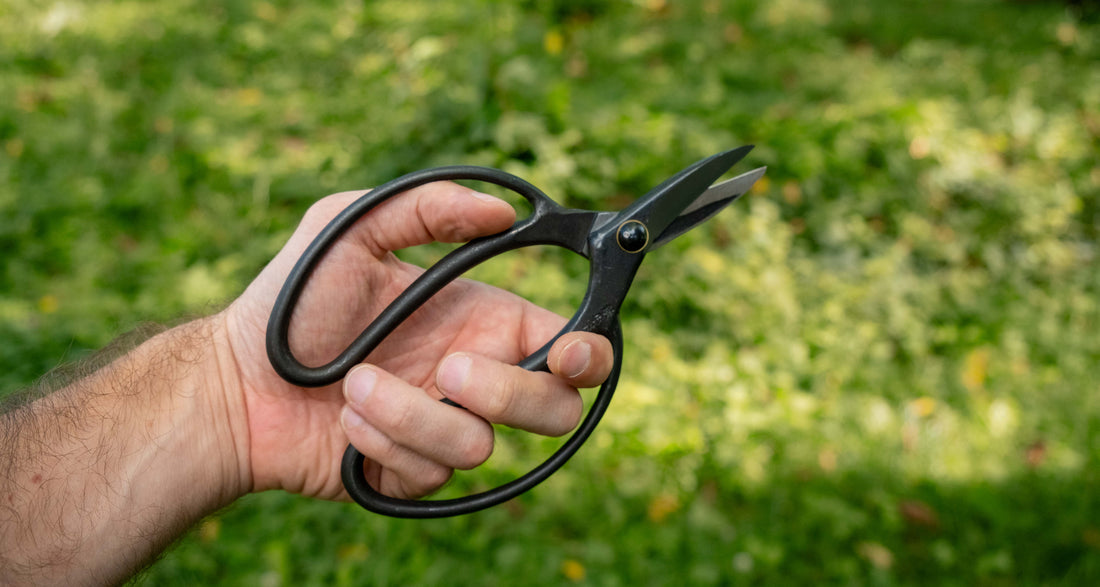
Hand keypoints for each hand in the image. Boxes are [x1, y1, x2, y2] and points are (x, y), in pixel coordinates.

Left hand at [221, 182, 613, 500]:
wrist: (233, 383)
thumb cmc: (290, 303)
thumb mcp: (351, 230)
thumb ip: (425, 208)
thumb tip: (504, 212)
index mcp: (482, 320)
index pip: (569, 345)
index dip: (589, 354)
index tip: (569, 353)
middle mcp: (475, 377)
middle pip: (554, 408)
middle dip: (508, 393)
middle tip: (447, 367)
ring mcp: (446, 428)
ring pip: (482, 445)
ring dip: (412, 412)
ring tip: (357, 384)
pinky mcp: (415, 474)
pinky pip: (432, 472)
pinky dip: (385, 440)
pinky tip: (347, 418)